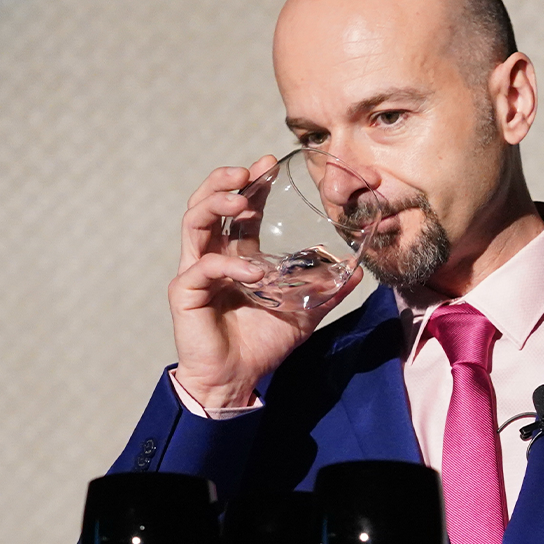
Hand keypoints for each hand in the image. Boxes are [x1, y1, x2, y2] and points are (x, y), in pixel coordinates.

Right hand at [168, 157, 362, 408]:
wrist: (238, 380)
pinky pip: (204, 267)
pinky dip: (230, 264)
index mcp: (237, 255)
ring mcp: (196, 273)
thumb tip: (358, 272)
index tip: (270, 163)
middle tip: (248, 171)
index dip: (253, 184)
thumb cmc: (263, 343)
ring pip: (194, 223)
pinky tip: (254, 270)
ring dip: (216, 205)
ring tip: (241, 199)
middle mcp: (212, 257)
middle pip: (207, 205)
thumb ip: (328, 290)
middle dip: (225, 182)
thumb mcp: (304, 311)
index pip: (240, 211)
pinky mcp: (185, 293)